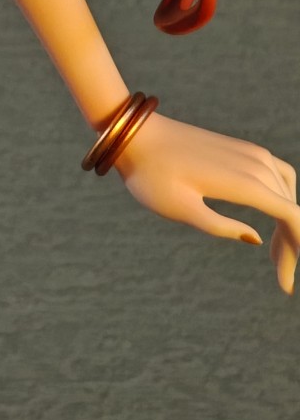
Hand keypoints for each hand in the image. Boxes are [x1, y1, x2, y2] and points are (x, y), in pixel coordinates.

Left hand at [110, 112, 298, 294]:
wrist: (136, 134)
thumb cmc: (152, 175)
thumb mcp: (180, 209)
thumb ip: (220, 227)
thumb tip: (257, 238)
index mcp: (244, 182)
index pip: (292, 218)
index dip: (296, 252)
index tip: (285, 285)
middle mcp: (255, 163)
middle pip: (292, 209)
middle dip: (291, 245)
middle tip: (280, 278)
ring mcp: (250, 152)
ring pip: (287, 192)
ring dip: (288, 222)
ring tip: (275, 253)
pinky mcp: (242, 148)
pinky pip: (278, 174)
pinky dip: (282, 198)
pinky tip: (271, 216)